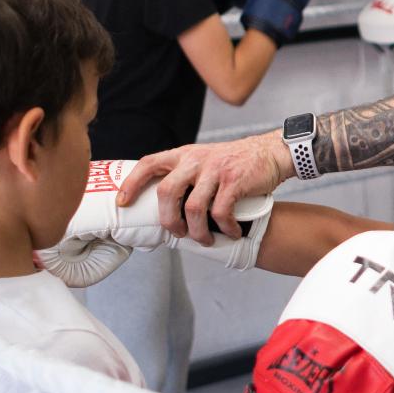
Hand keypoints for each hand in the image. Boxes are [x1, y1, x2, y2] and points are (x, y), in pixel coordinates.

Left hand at [116, 131, 292, 242]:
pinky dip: (225, 228)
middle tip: (178, 233)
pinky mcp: (234, 181)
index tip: (123, 202)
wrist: (270, 152)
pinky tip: (231, 232)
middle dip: (168, 220)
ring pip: (193, 208)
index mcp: (184, 155)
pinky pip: (221, 212)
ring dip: (197, 231)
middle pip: (167, 192)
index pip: (149, 163)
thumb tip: (167, 209)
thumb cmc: (235, 163)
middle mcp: (196, 160)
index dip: (132, 183)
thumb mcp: (205, 160)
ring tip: (206, 239)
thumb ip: (186, 176)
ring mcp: (215, 170)